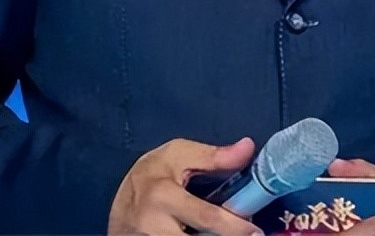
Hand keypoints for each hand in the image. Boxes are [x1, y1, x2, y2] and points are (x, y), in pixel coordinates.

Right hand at [107, 137, 260, 235]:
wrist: (118, 203)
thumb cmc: (151, 174)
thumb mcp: (178, 155)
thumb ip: (214, 156)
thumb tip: (248, 148)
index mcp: (163, 196)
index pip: (206, 217)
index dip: (235, 227)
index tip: (256, 231)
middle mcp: (153, 226)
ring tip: (228, 233)